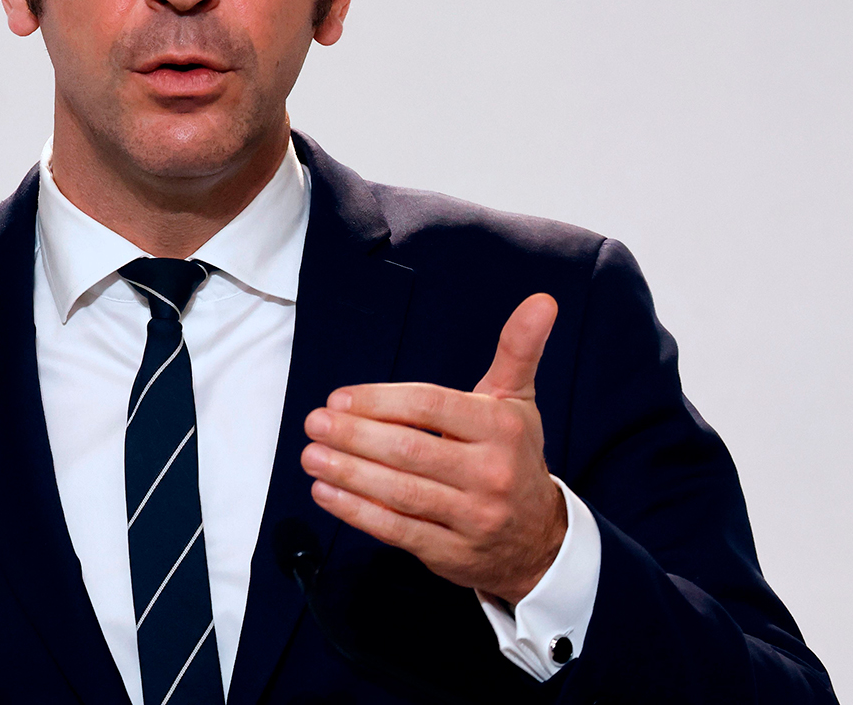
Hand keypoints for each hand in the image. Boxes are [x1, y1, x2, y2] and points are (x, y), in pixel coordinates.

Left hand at [300, 293, 566, 604]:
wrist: (539, 539)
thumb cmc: (514, 456)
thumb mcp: (518, 400)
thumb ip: (518, 349)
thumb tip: (541, 300)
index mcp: (501, 428)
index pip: (432, 407)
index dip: (381, 401)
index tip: (339, 398)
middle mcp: (490, 473)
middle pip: (411, 450)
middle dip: (355, 436)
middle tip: (314, 422)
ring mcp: (472, 517)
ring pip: (400, 492)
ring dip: (348, 473)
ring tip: (311, 455)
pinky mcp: (452, 553)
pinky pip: (398, 531)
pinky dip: (357, 513)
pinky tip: (326, 493)